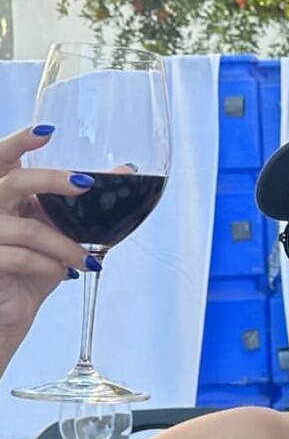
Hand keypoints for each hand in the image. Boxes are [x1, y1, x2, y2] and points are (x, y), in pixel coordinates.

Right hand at [0, 127, 88, 357]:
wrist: (14, 306)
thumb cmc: (34, 264)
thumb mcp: (59, 227)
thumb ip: (80, 200)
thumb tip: (126, 169)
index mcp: (6, 191)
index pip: (4, 157)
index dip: (20, 141)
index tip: (47, 132)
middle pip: (15, 182)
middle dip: (51, 180)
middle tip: (86, 183)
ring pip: (29, 230)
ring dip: (65, 245)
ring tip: (88, 259)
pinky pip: (22, 258)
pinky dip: (50, 266)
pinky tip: (64, 273)